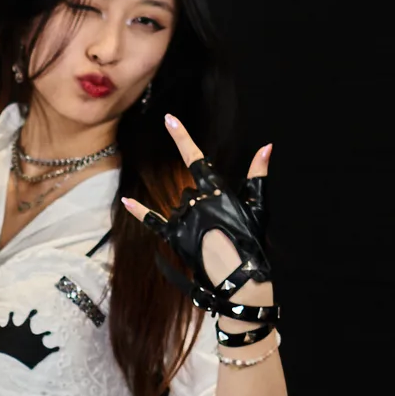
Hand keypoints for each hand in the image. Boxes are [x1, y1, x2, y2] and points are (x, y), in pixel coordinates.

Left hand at [123, 118, 273, 318]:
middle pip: (190, 192)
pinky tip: (127, 200)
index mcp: (216, 190)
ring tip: (206, 239)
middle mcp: (196, 200)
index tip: (168, 119)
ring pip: (179, 208)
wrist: (239, 275)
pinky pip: (152, 220)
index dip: (182, 137)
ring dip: (188, 219)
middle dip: (200, 206)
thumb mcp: (257, 205)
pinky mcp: (173, 235)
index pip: (195, 157)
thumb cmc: (251, 240)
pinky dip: (138, 211)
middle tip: (217, 229)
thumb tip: (267, 146)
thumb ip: (258, 174)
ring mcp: (182, 218)